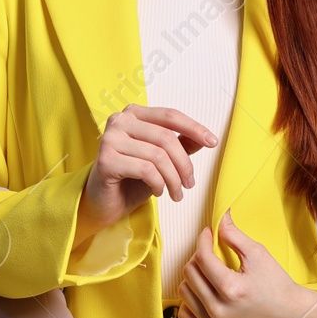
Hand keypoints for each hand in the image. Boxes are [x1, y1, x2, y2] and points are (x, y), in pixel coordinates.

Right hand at [76, 104, 216, 240]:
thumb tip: (203, 138)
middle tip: (190, 184)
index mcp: (134, 114)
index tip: (213, 142)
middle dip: (184, 164)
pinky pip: (145, 169)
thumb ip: (179, 145)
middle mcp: (119, 121)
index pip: (170, 116)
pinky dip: (158, 183)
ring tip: (176, 193)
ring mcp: (110, 139)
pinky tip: (158, 192)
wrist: (103, 203)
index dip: (194, 128)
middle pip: (166, 138)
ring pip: (158, 156)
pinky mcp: (105, 159)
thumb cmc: (131, 179)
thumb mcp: (161, 160)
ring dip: (173, 179)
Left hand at [176, 211, 316, 317]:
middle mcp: (219, 311)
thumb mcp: (258, 254)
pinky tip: (206, 294)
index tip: (207, 234)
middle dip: (198, 257)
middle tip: (211, 254)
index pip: (202, 258)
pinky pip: (185, 315)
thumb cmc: (277, 285)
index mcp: (231, 289)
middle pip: (189, 274)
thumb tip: (218, 218)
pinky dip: (192, 301)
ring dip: (194, 279)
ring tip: (210, 274)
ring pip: (184, 293)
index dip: (202, 240)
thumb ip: (234, 235)